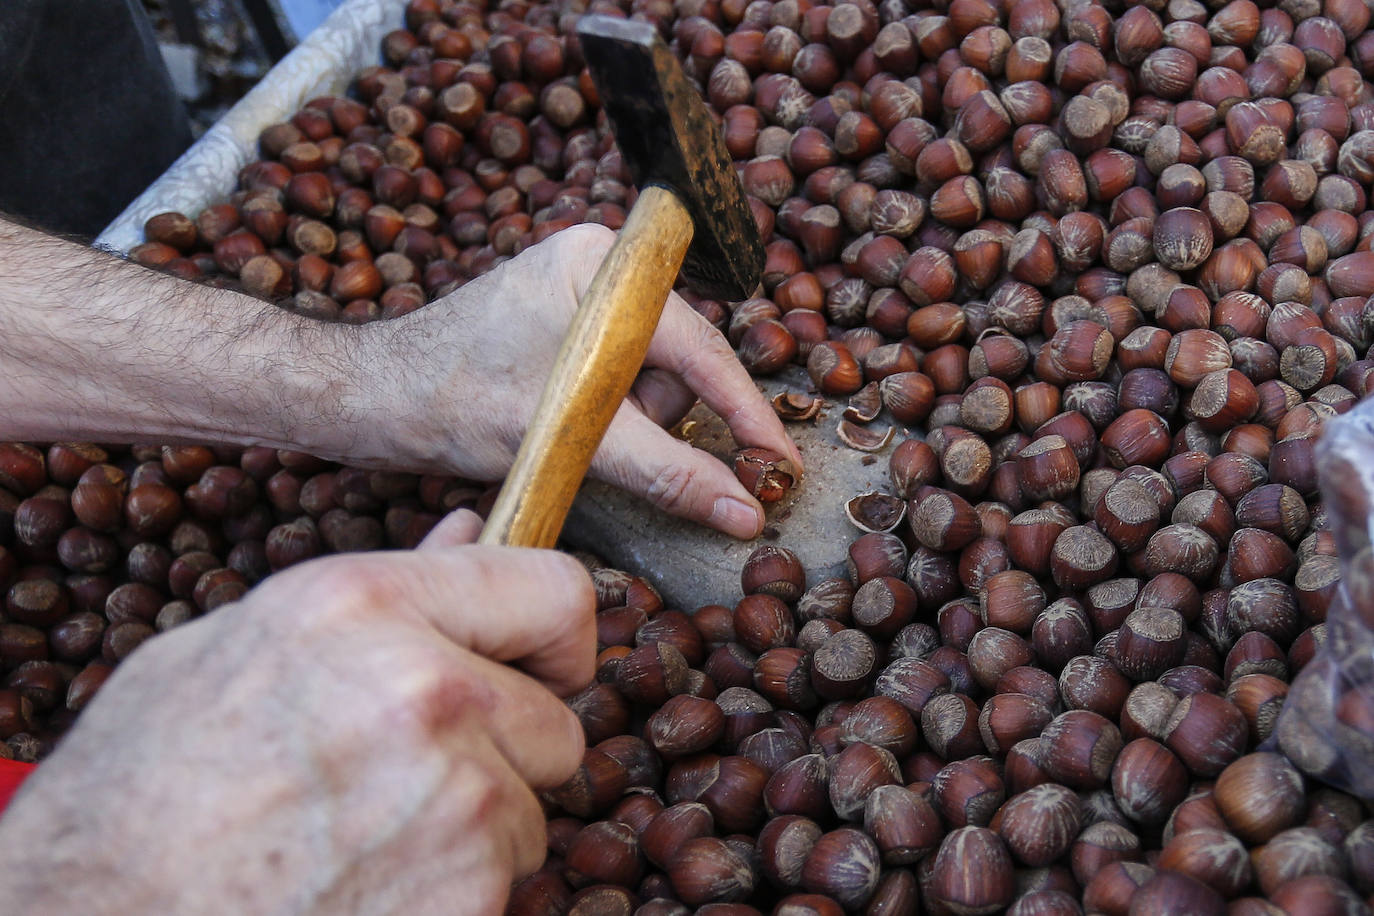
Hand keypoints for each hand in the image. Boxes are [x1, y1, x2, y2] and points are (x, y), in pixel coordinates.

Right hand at [0, 510, 592, 914]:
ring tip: (369, 832)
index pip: (557, 590)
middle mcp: (425, 693)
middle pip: (558, 721)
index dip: (558, 637)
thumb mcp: (244, 647)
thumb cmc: (144, 788)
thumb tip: (470, 531)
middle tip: (417, 773)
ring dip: (477, 826)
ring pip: (531, 810)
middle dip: (507, 749)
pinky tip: (369, 883)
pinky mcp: (464, 897)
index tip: (542, 668)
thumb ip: (382, 589)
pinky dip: (458, 890)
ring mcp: (453, 803)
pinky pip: (505, 882)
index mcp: (367, 607)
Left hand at [359, 224, 801, 538]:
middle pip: (680, 363)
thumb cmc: (450, 400)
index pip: (701, 346)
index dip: (749, 413)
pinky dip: (610, 424)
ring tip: (572, 447)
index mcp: (602, 265)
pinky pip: (619, 382)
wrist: (364, 399)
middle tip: (644, 469)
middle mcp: (598, 271)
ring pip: (652, 382)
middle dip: (665, 425)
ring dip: (633, 431)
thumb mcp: (570, 435)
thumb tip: (744, 509)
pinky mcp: (564, 332)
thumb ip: (665, 470)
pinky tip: (571, 440)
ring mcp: (579, 300)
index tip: (784, 464)